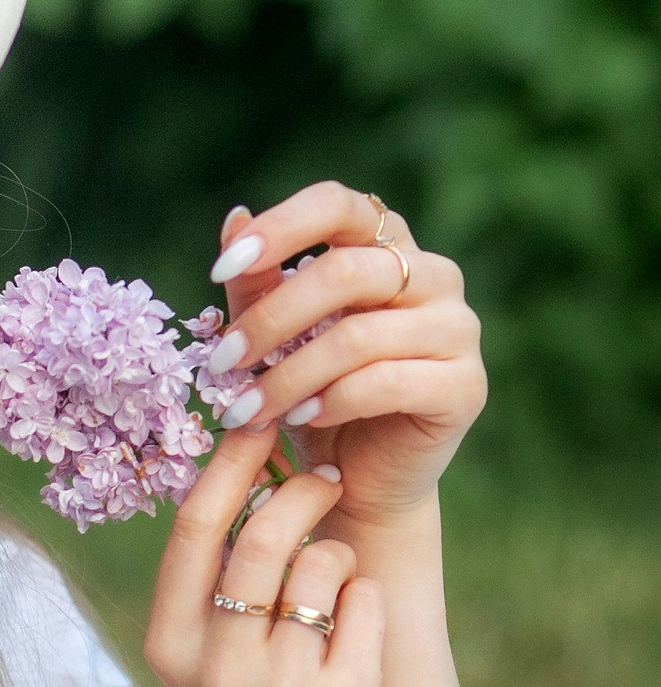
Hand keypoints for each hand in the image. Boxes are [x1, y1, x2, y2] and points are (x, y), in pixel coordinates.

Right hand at [146, 428, 389, 686]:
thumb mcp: (204, 654)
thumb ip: (211, 578)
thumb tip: (240, 460)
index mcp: (169, 643)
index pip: (195, 529)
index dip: (229, 464)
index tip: (260, 422)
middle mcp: (214, 665)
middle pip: (263, 537)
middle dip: (302, 492)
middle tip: (328, 478)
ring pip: (321, 566)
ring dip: (337, 557)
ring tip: (334, 585)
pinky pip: (365, 605)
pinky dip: (367, 602)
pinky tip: (356, 633)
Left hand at [208, 183, 487, 525]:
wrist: (353, 481)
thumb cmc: (309, 397)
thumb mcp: (273, 340)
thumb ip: (256, 284)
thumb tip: (235, 218)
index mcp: (386, 247)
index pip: (338, 205)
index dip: (279, 229)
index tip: (220, 268)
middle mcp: (432, 275)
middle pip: (343, 272)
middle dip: (269, 321)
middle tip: (222, 362)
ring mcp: (457, 328)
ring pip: (359, 336)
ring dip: (288, 377)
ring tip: (247, 410)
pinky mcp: (464, 385)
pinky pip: (388, 382)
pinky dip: (332, 402)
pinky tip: (301, 419)